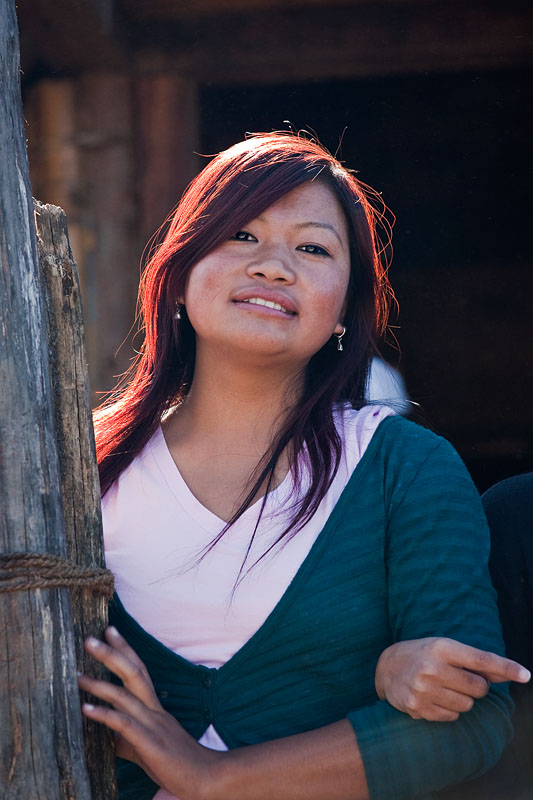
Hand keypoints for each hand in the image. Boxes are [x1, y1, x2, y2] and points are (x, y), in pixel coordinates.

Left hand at [78, 627, 216, 797]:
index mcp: (155, 707)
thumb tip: (108, 737)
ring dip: (99, 684)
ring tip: (76, 675)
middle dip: (111, 654)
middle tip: (89, 639)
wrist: (205, 777)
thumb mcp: (148, 746)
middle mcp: (154, 709)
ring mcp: (153, 724)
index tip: (109, 630)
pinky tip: (85, 709)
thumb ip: (128, 738)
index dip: (125, 649)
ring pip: (125, 695)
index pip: (139, 670)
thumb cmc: (177, 764)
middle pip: (133, 672)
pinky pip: (123, 724)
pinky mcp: (149, 742)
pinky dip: (104, 714)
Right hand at [375, 637, 530, 721]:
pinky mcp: (418, 708)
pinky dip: (449, 709)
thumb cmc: (422, 654)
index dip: (505, 667)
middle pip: (479, 688)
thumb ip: (477, 662)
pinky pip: (453, 716)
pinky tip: (433, 697)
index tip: (525, 675)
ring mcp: (424, 689)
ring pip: (467, 705)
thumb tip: (511, 673)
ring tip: (443, 687)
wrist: (386, 668)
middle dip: (476, 686)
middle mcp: (432, 667)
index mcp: (441, 647)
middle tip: (458, 678)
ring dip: (462, 699)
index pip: (480, 659)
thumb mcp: (446, 648)